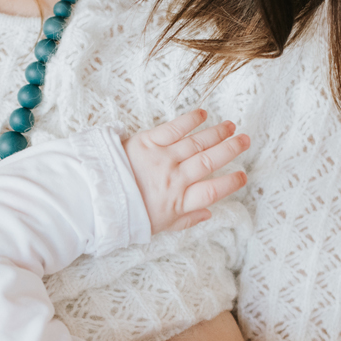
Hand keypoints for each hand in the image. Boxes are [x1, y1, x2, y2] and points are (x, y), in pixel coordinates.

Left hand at [123, 108, 249, 233]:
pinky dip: (190, 120)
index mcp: (178, 203)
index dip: (230, 182)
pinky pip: (173, 129)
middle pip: (209, 162)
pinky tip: (203, 114)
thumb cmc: (127, 214)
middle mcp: (174, 180)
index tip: (243, 175)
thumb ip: (186, 220)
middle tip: (245, 140)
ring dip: (216, 133)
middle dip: (230, 150)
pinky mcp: (146, 142)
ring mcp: (161, 159)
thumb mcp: (158, 226)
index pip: (212, 191)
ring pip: (196, 143)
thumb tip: (209, 214)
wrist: (94, 199)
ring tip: (231, 126)